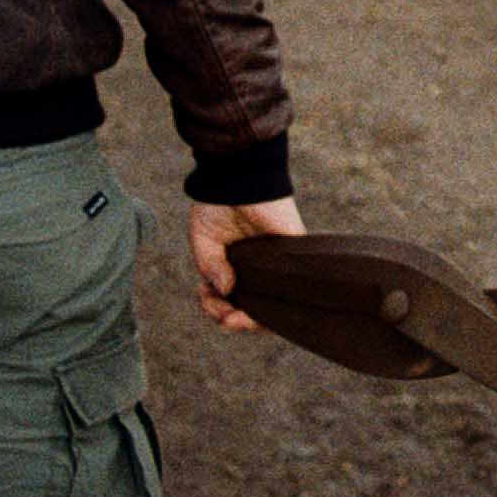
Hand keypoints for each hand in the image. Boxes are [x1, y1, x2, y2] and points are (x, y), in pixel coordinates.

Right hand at [186, 196, 305, 332]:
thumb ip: (211, 268)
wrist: (236, 176)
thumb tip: (225, 291)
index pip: (229, 300)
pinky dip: (275, 307)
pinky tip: (254, 312)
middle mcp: (257, 270)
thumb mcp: (204, 242)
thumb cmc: (218, 204)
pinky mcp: (293, 255)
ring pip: (271, 306)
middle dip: (231, 320)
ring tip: (232, 318)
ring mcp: (276, 265)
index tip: (204, 296)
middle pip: (251, 309)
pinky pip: (292, 289)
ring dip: (250, 320)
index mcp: (235, 268)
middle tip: (222, 317)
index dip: (216, 308)